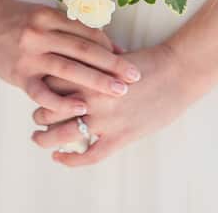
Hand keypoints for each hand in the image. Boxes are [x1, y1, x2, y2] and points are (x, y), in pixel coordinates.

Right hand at [0, 0, 141, 113]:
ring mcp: (29, 56)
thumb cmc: (27, 22)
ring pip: (68, 70)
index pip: (88, 33)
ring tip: (118, 91)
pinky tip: (80, 108)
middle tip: (134, 77)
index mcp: (51, 17)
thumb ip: (77, 30)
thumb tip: (113, 46)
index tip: (131, 59)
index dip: (111, 47)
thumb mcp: (50, 17)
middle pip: (83, 50)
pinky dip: (62, 102)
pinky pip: (42, 93)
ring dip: (96, 82)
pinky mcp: (18, 76)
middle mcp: (40, 34)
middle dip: (112, 65)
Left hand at [30, 43, 196, 165]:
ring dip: (44, 138)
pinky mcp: (120, 137)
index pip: (50, 83)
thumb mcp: (115, 57)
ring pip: (61, 135)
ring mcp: (106, 120)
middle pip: (49, 110)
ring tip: (40, 138)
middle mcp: (92, 98)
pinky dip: (70, 160)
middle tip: (38, 116)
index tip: (39, 91)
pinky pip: (88, 155)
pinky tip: (60, 157)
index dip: (40, 89)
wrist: (179, 72)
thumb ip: (91, 64)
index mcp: (90, 74)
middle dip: (39, 114)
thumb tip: (73, 65)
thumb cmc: (151, 62)